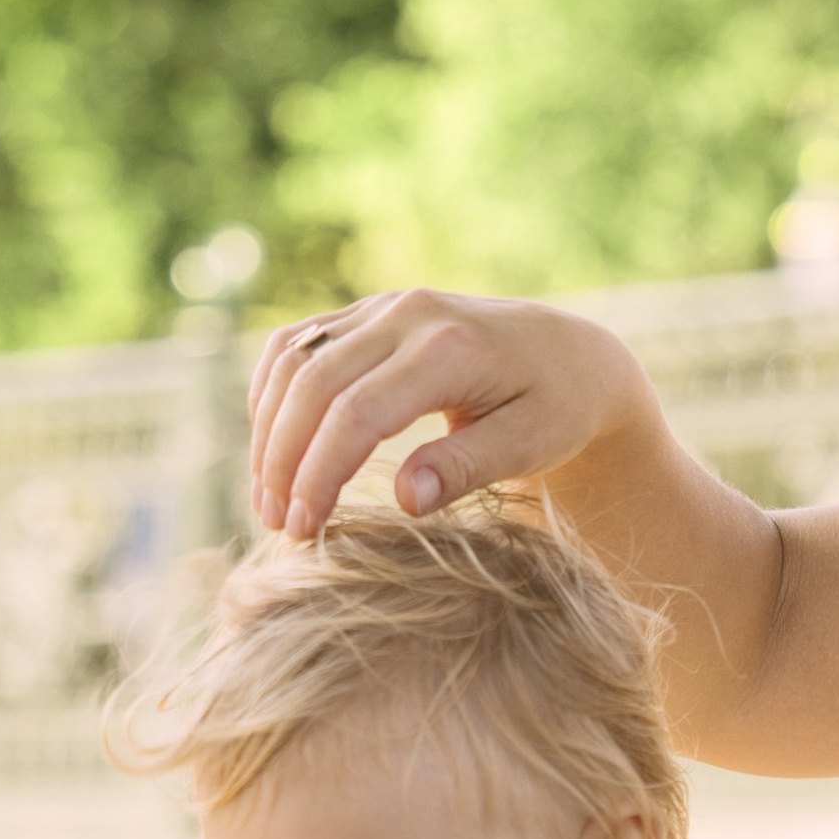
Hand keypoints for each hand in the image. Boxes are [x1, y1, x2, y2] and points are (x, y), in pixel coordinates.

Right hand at [247, 290, 663, 538]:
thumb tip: (407, 500)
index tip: (304, 530)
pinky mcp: (368, 313)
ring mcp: (382, 307)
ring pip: (294, 360)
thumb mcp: (532, 444)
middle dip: (284, 459)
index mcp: (449, 347)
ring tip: (267, 498)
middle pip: (313, 385)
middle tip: (277, 524)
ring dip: (269, 430)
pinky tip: (271, 445)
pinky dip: (272, 393)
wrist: (571, 353)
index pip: (357, 412)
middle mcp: (407, 315)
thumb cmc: (558, 408)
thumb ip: (468, 467)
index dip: (320, 473)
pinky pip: (297, 344)